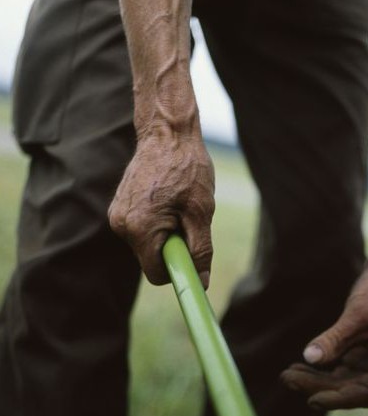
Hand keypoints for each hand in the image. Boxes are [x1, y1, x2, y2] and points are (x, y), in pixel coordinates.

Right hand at [109, 133, 214, 285]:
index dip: (178, 270)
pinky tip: (167, 199)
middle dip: (173, 248)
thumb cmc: (187, 169)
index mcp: (140, 229)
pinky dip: (157, 223)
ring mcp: (117, 215)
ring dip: (166, 234)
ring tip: (177, 205)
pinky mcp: (119, 207)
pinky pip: (142, 229)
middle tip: (188, 219)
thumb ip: (200, 250)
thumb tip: (202, 282)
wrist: (167, 133)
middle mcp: (121, 225)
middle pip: (152, 259)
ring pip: (148, 244)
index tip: (193, 254)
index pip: (157, 274)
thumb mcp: (201, 213)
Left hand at [281, 263, 367, 409]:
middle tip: (287, 379)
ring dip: (316, 379)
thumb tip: (309, 357)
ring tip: (288, 374)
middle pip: (351, 388)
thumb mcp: (357, 314)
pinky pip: (339, 368)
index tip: (312, 400)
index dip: (339, 399)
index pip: (366, 392)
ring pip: (342, 380)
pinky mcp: (362, 353)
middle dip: (319, 386)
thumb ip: (335, 338)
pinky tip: (299, 366)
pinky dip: (320, 368)